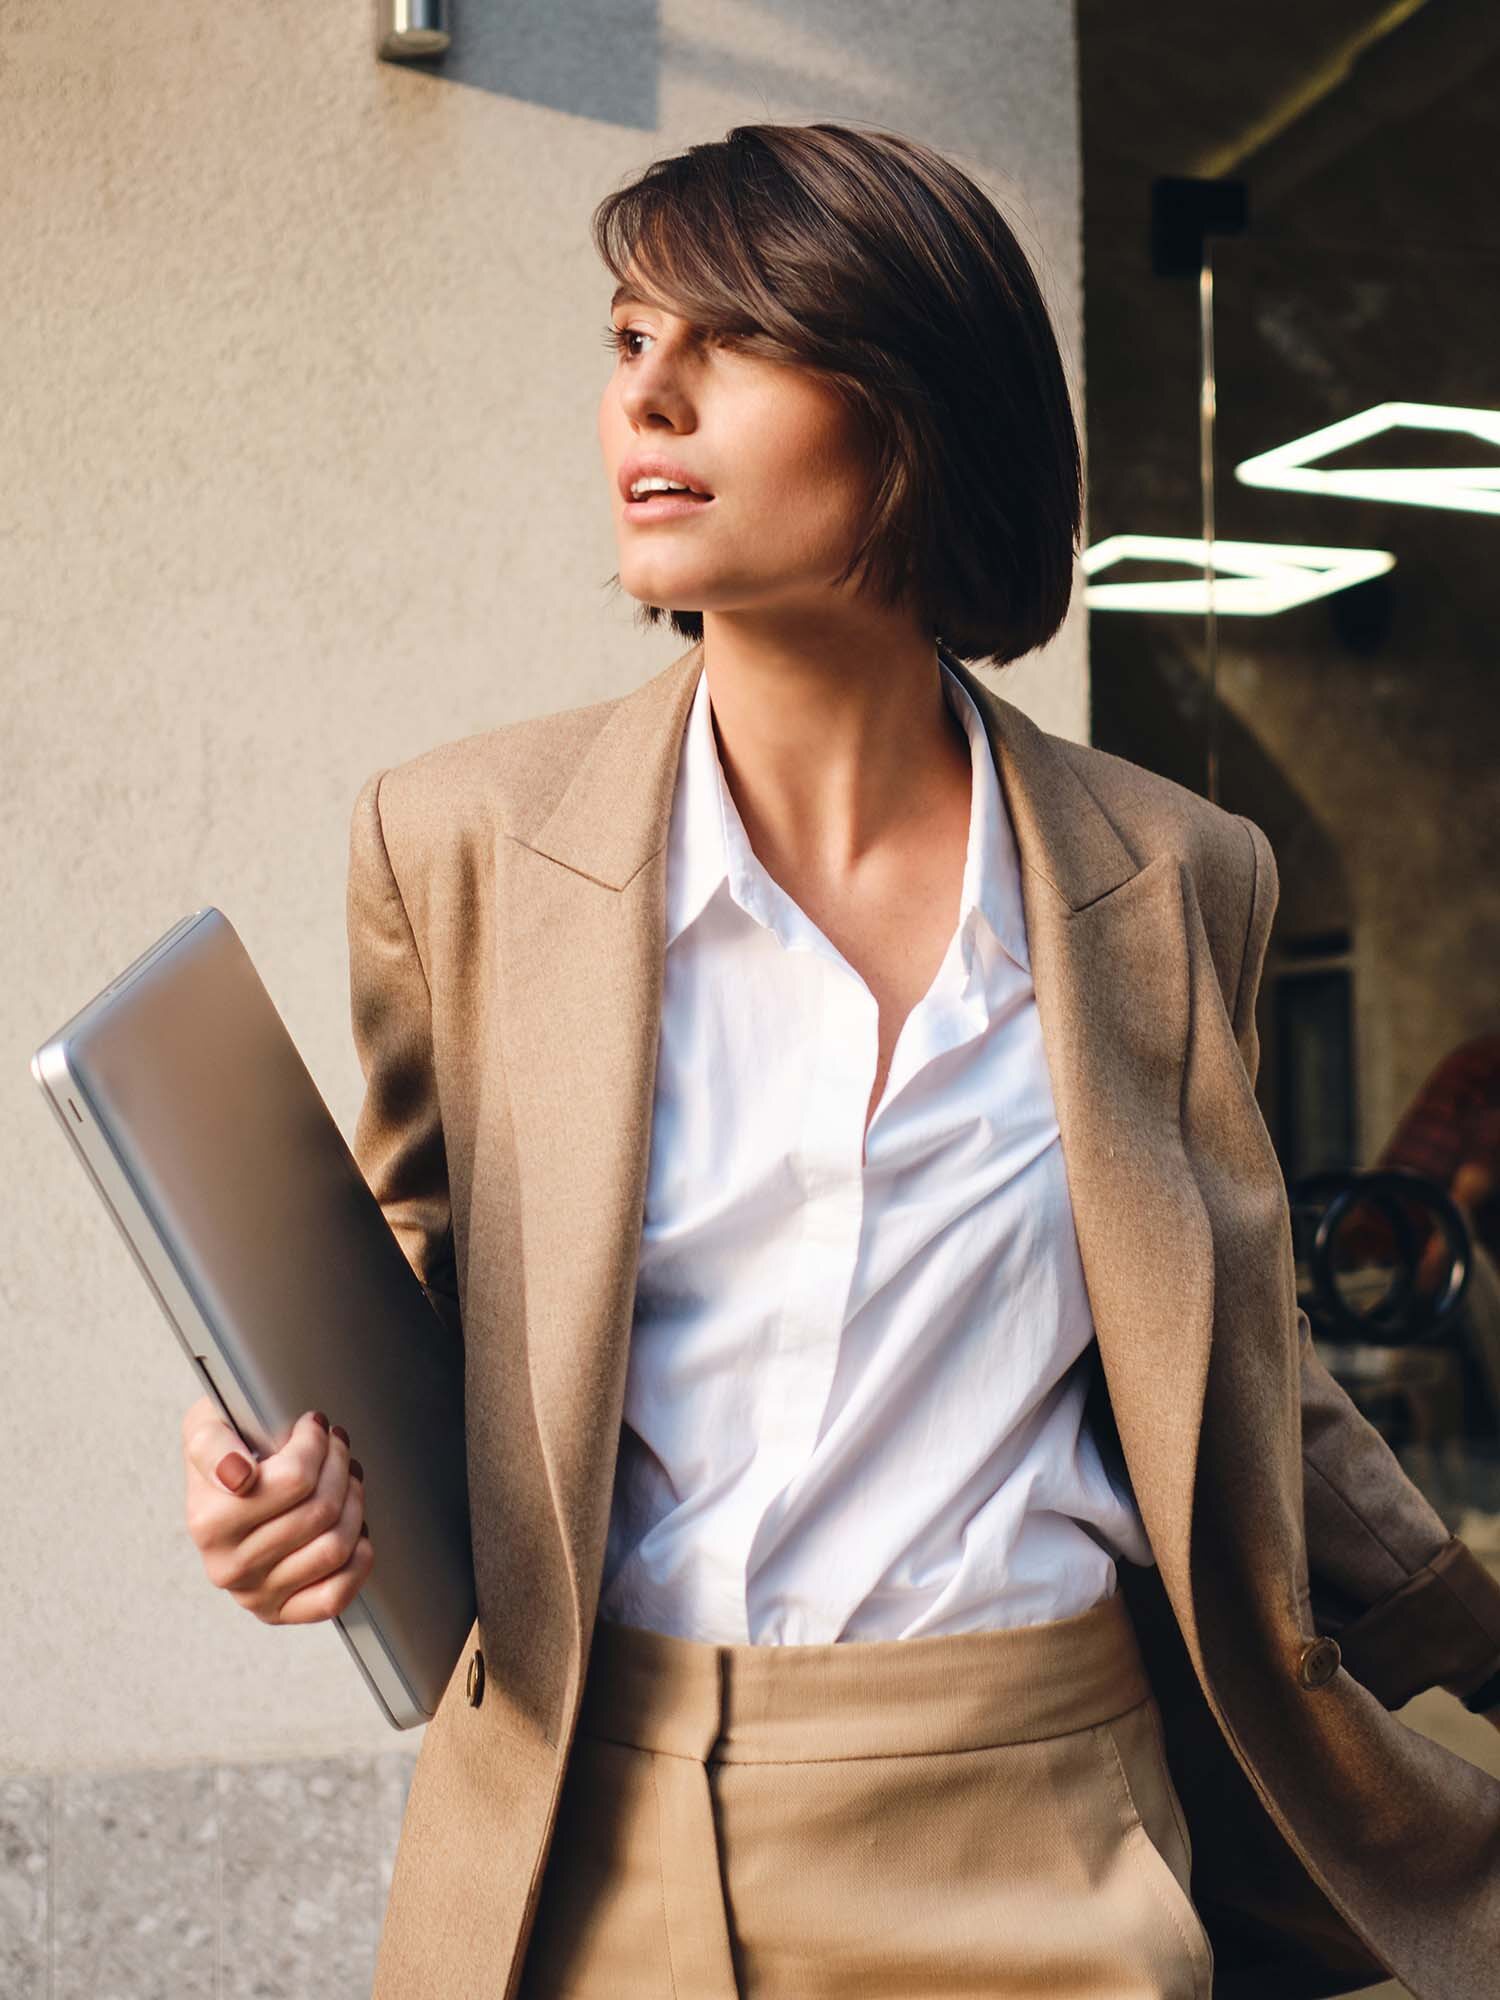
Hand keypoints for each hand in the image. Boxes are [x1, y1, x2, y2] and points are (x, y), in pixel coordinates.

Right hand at [181, 1400, 371, 1623]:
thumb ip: (212, 1445)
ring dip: (353, 1503)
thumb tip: (237, 1476)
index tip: (314, 1426)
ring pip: (335, 1547)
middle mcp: (228, 1566)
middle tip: (336, 1446)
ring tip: (346, 1479)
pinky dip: (357, 1558)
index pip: (295, 1479)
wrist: (223, 1491)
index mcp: (208, 1523)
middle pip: (321, 1510)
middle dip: (338, 1465)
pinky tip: (351, 1528)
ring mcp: (254, 1594)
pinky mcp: (279, 1612)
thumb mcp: (206, 1427)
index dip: (316, 1444)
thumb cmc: (224, 1452)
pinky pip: (335, 1595)